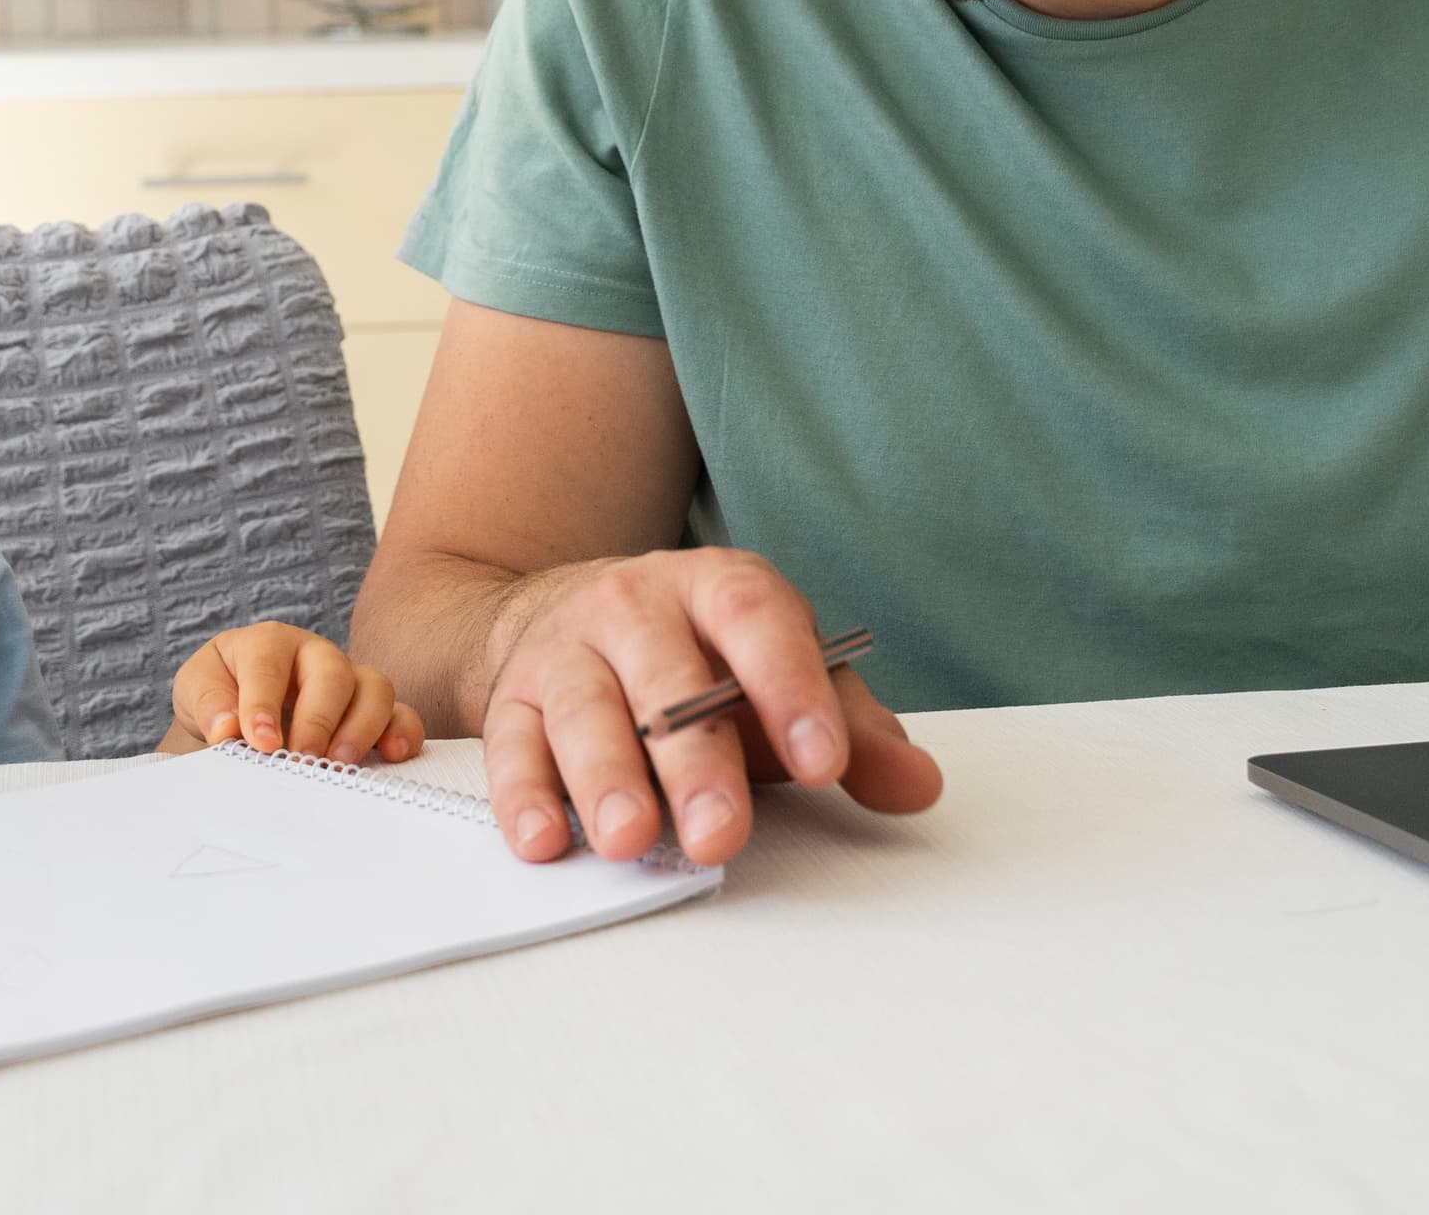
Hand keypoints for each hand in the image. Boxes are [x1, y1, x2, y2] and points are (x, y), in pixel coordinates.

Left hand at [158, 625, 424, 766]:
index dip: (263, 703)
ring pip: (375, 688)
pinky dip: (403, 732)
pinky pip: (402, 713)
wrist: (236, 711)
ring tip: (338, 765)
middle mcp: (314, 655)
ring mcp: (349, 680)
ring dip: (361, 727)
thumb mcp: (197, 689)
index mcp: (267, 643)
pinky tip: (393, 756)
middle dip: (319, 718)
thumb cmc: (221, 693)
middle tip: (302, 758)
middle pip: (331, 672)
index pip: (268, 663)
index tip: (258, 743)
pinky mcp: (372, 710)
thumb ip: (208, 703)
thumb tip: (226, 730)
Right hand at [482, 548, 941, 869]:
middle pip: (666, 677)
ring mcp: (568, 650)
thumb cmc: (697, 658)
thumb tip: (918, 786)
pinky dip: (524, 795)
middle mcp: (636, 607)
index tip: (823, 761)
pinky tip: (545, 839)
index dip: (792, 688)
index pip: (757, 620)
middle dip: (695, 762)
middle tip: (721, 833)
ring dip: (604, 778)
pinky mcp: (510, 699)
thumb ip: (851, 731)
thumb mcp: (781, 677)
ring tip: (630, 839)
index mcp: (719, 588)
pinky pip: (510, 745)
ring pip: (583, 711)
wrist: (566, 615)